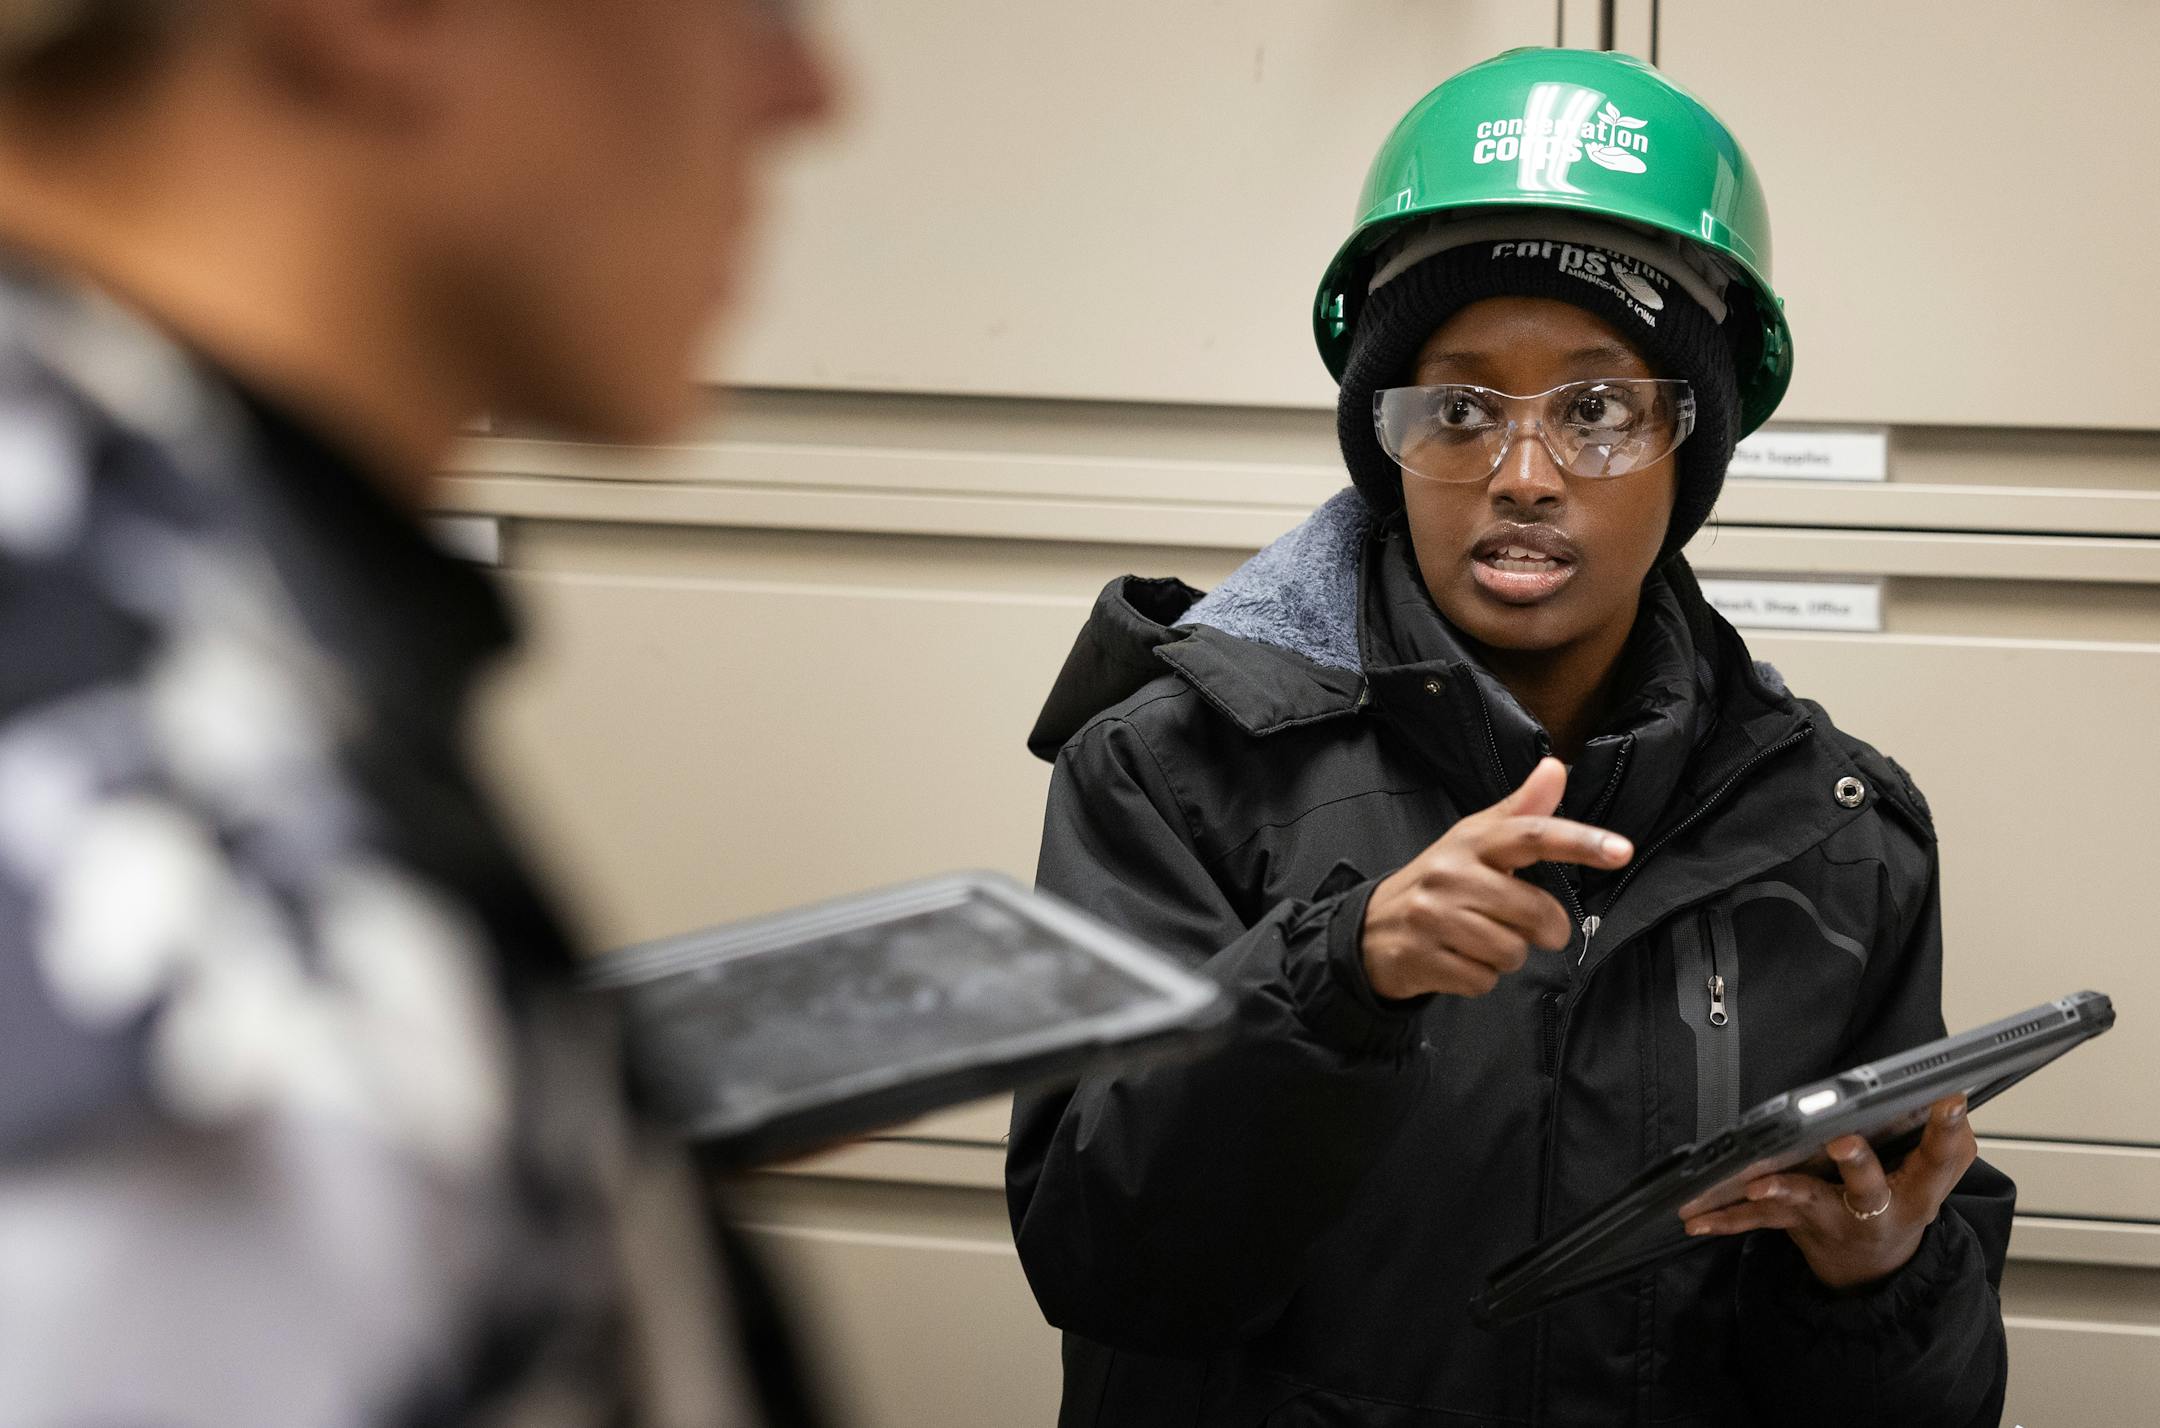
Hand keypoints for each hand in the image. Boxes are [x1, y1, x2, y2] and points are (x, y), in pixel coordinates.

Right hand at [1360, 757, 1632, 1000]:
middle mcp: (1449, 874)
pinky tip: (1460, 959)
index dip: (1580, 842)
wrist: (1372, 928)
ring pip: (1510, 952)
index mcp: (1471, 841)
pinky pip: (1483, 981)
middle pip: (1532, 912)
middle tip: (1532, 927)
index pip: (1531, 835)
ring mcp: (1432, 917)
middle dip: (1544, 929)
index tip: (1622, 851)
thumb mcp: (1475, 840)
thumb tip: (1557, 767)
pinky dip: (1480, 977)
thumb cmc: (1442, 881)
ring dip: (1507, 955)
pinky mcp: (1422, 957)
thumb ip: (1522, 810)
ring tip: (1482, 939)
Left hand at [1681, 1094, 1977, 1289]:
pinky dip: (1725, 1217)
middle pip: (1868, 1183)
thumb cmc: (1900, 1204)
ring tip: (1759, 1187)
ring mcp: (1831, 1219)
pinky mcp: (1793, 1224)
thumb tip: (1951, 1092)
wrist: (1872, 1269)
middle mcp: (1874, 1208)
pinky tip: (1695, 1218)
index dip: (1946, 1132)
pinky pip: (1757, 1220)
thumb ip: (1946, 1141)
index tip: (1947, 1102)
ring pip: (1805, 1202)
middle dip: (1857, 1162)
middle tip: (1844, 1143)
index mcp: (1916, 1191)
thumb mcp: (1933, 1179)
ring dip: (1781, 1193)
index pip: (1939, 1158)